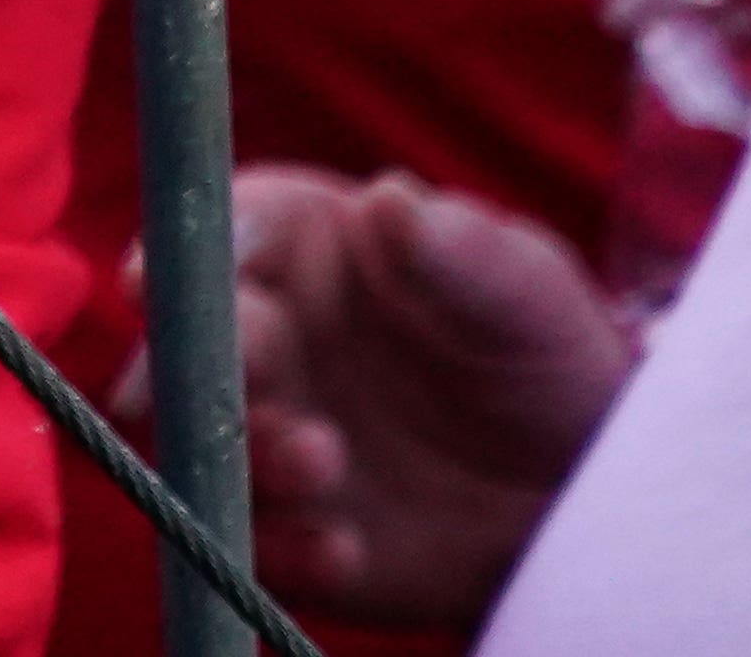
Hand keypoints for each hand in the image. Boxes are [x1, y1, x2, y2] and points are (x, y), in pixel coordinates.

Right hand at [116, 164, 631, 626]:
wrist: (575, 489)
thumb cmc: (541, 356)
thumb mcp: (527, 296)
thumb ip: (463, 250)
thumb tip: (391, 200)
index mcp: (288, 248)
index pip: (208, 233)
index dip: (184, 254)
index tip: (175, 278)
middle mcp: (251, 335)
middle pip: (175, 339)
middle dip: (201, 363)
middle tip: (263, 383)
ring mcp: (253, 432)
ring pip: (188, 441)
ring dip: (238, 454)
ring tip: (324, 462)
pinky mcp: (274, 525)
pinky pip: (241, 542)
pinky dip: (280, 549)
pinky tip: (347, 550)